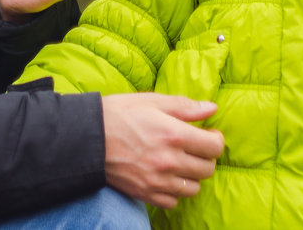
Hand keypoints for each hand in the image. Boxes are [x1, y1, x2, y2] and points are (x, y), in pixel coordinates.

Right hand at [101, 93, 224, 208]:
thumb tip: (212, 108)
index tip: (209, 134)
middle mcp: (169, 161)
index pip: (214, 147)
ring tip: (181, 163)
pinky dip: (174, 191)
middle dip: (206, 157)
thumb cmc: (118, 114)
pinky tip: (166, 177)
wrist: (86, 138)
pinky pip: (173, 202)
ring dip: (192, 176)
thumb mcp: (151, 101)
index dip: (215, 140)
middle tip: (195, 148)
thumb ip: (184, 106)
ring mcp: (157, 181)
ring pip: (193, 188)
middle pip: (207, 169)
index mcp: (174, 134)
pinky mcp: (145, 194)